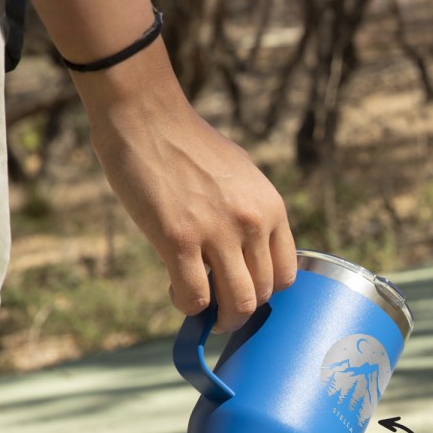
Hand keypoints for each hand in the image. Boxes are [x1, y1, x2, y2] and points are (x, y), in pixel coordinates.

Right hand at [75, 44, 296, 332]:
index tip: (244, 290)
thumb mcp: (240, 177)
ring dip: (220, 318)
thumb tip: (248, 255)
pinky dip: (187, 306)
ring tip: (203, 308)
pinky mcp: (180, 239)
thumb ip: (251, 214)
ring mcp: (218, 232)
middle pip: (262, 294)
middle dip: (240, 310)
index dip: (265, 292)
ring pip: (237, 303)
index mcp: (271, 207)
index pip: (286, 274)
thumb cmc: (188, 146)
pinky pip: (195, 297)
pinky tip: (175, 291)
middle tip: (220, 308)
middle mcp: (252, 222)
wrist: (146, 115)